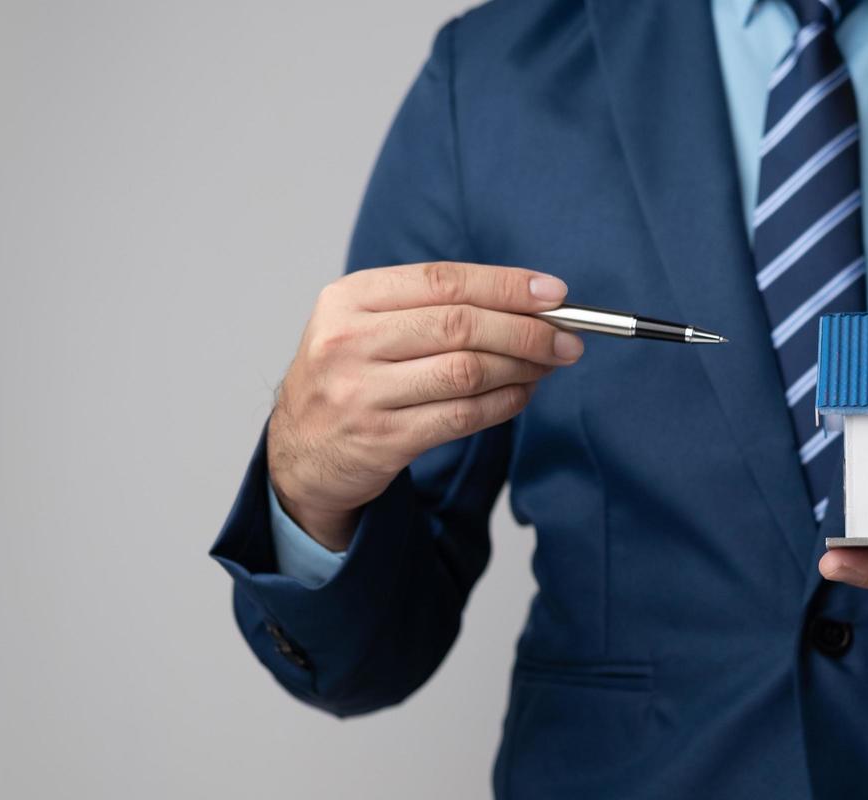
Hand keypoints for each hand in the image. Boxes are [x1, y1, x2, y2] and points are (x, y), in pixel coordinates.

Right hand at [268, 262, 580, 548]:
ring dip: (520, 368)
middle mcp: (348, 342)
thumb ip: (431, 307)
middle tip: (568, 339)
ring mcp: (361, 393)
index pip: (441, 281)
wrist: (299, 451)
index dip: (506, 285)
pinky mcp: (381, 440)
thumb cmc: (348, 377)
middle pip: (459, 325)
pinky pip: (461, 417)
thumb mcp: (364, 324)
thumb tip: (530, 302)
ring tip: (546, 366)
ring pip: (466, 371)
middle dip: (527, 330)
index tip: (556, 294)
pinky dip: (503, 404)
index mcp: (348, 299)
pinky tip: (520, 395)